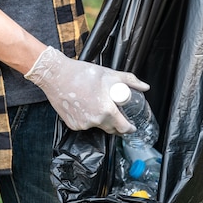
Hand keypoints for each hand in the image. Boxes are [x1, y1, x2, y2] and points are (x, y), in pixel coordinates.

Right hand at [24, 46, 149, 132]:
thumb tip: (145, 87)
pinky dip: (88, 119)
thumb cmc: (82, 74)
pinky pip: (85, 125)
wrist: (56, 75)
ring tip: (98, 105)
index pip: (123, 127)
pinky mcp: (72, 124)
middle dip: (117, 125)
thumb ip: (130, 81)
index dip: (129, 128)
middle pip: (111, 129)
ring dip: (101, 120)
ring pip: (98, 126)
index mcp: (106, 110)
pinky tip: (86, 107)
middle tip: (118, 116)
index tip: (132, 127)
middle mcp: (95, 120)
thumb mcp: (110, 75)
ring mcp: (82, 124)